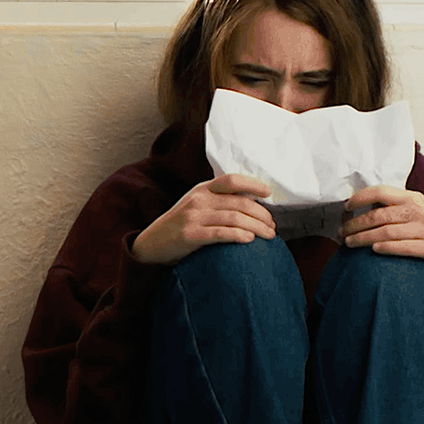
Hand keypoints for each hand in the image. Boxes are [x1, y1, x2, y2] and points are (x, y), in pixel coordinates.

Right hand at [132, 173, 276, 265]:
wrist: (151, 244)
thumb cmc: (179, 225)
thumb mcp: (195, 205)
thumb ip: (217, 200)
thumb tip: (251, 202)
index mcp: (202, 189)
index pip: (232, 180)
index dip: (253, 184)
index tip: (268, 194)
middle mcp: (198, 200)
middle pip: (240, 203)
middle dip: (262, 215)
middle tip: (272, 226)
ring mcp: (193, 217)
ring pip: (235, 218)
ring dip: (257, 227)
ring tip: (268, 236)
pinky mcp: (190, 235)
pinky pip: (221, 233)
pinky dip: (239, 236)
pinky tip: (249, 240)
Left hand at [342, 185, 423, 265]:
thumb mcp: (415, 206)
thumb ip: (392, 205)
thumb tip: (358, 205)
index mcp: (411, 198)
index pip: (381, 192)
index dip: (360, 198)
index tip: (345, 207)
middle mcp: (418, 211)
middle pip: (379, 216)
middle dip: (355, 224)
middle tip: (341, 231)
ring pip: (387, 232)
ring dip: (363, 238)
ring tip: (349, 243)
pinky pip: (404, 247)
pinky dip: (386, 248)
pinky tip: (373, 250)